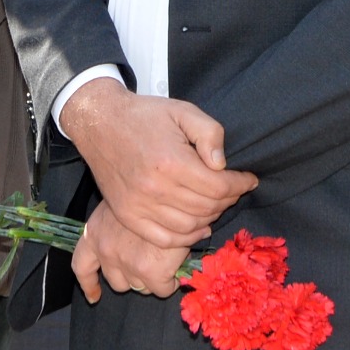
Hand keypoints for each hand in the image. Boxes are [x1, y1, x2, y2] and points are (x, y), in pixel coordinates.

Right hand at [59, 78, 255, 247]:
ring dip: (210, 218)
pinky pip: (164, 239)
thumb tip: (222, 165)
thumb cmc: (144, 115)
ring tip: (216, 204)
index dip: (240, 184)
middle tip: (233, 190)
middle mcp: (154, 188)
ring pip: (189, 226)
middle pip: (207, 207)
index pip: (219, 187)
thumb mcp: (182, 110)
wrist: (100, 123)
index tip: (249, 179)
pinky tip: (198, 228)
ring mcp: (138, 205)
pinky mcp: (127, 215)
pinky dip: (186, 238)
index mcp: (171, 162)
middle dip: (228, 199)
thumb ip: (209, 133)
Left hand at [73, 200, 193, 300]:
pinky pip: (161, 289)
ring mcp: (126, 262)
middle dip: (133, 278)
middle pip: (117, 282)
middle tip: (150, 262)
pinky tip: (177, 266)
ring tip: (165, 257)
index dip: (89, 284)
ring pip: (140, 287)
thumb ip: (118, 229)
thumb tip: (131, 248)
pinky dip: (170, 283)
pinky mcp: (149, 271)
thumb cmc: (147, 192)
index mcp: (95, 233)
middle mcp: (106, 250)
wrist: (170, 190)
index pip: (82, 267)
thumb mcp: (121, 205)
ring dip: (153, 278)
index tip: (94, 297)